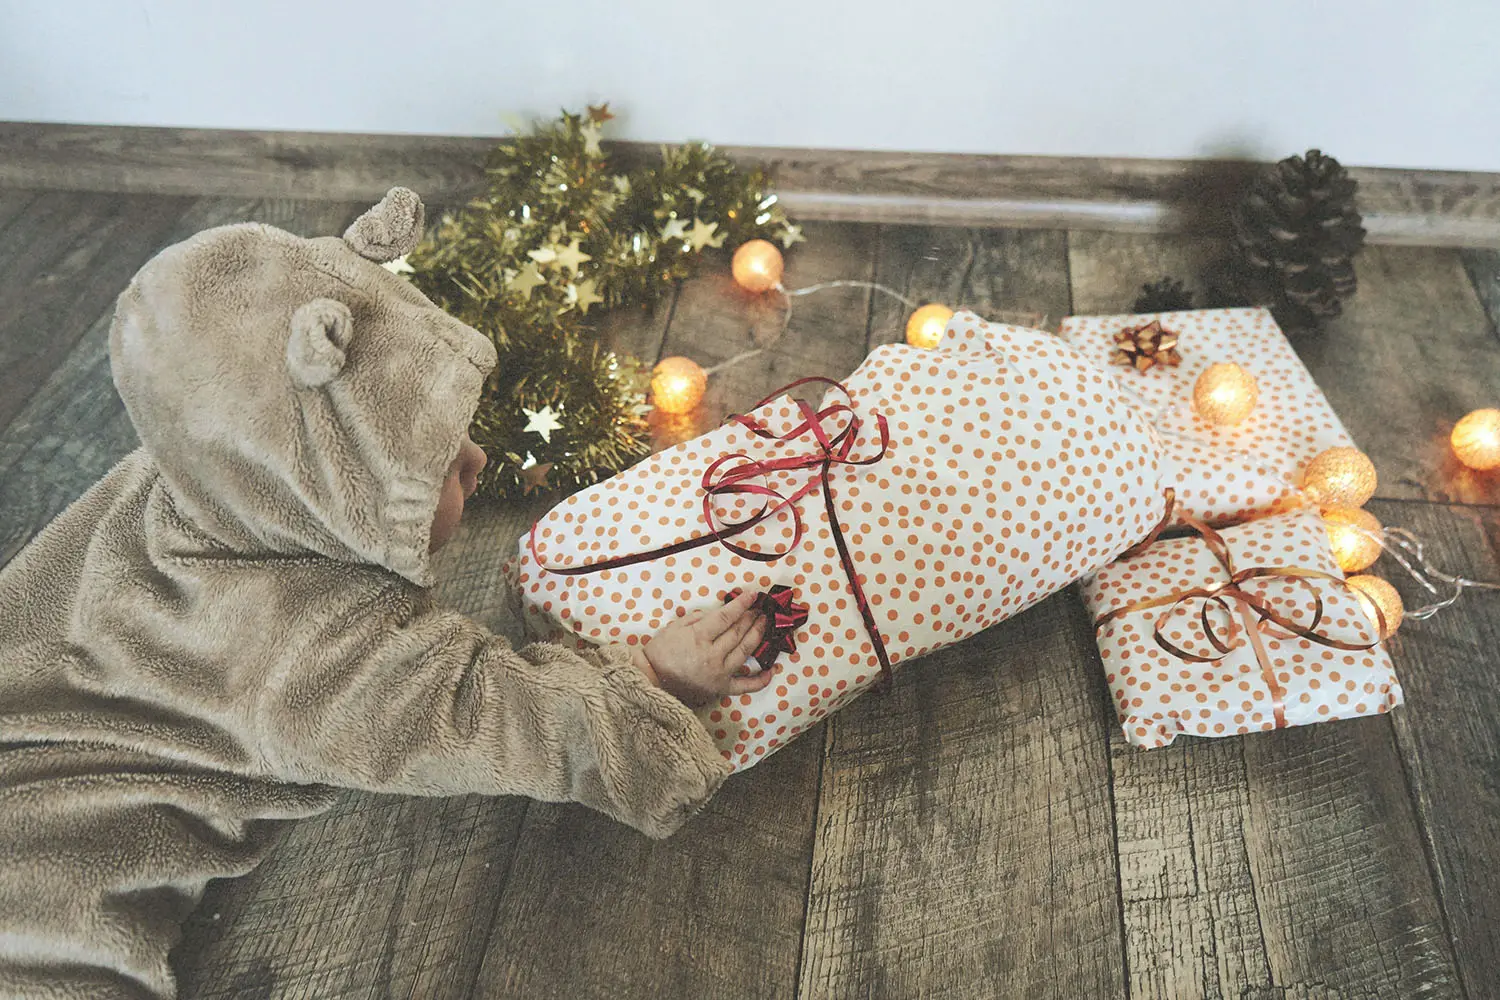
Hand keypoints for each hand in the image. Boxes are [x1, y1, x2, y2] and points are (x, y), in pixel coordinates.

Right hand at [632, 591, 774, 707]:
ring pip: (745, 651)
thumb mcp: (673, 627)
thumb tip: (717, 613)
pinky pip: (745, 686)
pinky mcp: (721, 689)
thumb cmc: (660, 652)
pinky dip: (760, 679)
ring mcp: (719, 674)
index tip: (753, 594)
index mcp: (699, 638)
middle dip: (751, 617)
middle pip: (738, 632)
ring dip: (758, 635)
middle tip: (760, 607)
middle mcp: (712, 655)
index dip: (741, 604)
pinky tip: (772, 669)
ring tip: (764, 623)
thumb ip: (696, 618)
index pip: (726, 617)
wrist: (650, 681)